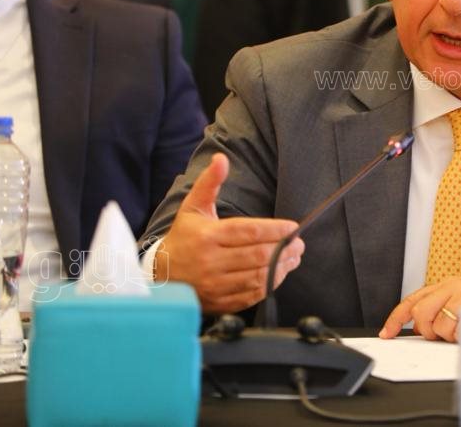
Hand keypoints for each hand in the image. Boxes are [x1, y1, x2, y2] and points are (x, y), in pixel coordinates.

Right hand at [154, 153, 304, 313]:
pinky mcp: (219, 302)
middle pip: (258, 256)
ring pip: (258, 276)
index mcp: (208, 236)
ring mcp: (215, 285)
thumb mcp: (193, 206)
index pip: (249, 232)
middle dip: (285, 249)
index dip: (275, 230)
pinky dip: (270, 284)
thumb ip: (209, 182)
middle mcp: (211, 262)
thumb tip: (221, 158)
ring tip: (294, 257)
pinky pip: (252, 295)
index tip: (293, 227)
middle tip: (300, 244)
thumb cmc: (183, 236)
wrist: (160, 275)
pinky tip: (279, 273)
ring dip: (282, 267)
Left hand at [378, 277, 460, 342]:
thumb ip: (440, 311)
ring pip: (438, 326)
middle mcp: (453, 286)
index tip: (387, 333)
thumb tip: (420, 330)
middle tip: (442, 335)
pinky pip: (455, 331)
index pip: (413, 300)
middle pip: (421, 313)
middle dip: (427, 330)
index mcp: (447, 285)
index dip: (397, 318)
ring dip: (449, 336)